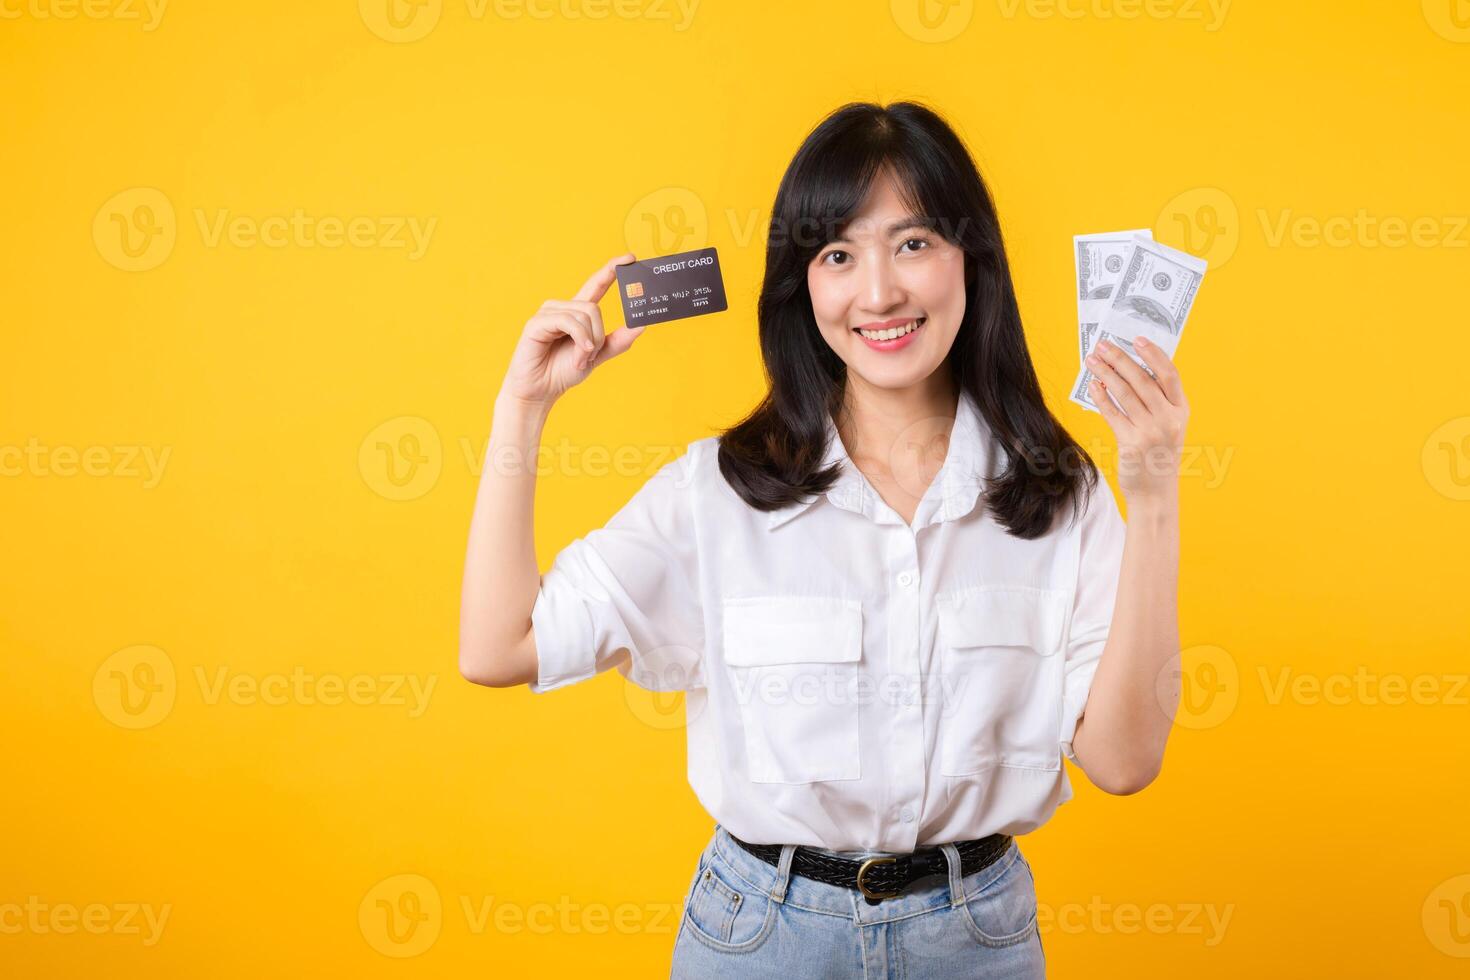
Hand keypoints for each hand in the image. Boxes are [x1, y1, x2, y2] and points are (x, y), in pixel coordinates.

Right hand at [498, 252, 642, 409]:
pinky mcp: (537, 322)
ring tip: (580, 359)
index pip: (596, 285)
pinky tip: (579, 353)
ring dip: (588, 342)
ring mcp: (548, 313)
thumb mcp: (597, 355)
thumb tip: (641, 325)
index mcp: (576, 313)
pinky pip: (568, 322)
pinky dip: (580, 339)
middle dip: (598, 335)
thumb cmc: (563, 371)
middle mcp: (562, 308)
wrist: (541, 391)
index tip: (630, 258)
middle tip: (590, 355)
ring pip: (584, 315)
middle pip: (594, 308)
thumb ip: (618, 341)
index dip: (611, 270)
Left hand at [1084, 336, 1189, 500]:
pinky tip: (1092, 385)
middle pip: (1142, 381)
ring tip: (1092, 360)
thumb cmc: (1159, 454)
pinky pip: (1112, 414)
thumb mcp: (1169, 426)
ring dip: (1105, 373)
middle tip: (1103, 345)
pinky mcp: (1130, 443)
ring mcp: (1150, 432)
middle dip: (1120, 359)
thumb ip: (1157, 401)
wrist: (1155, 492)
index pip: (1170, 375)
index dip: (1154, 355)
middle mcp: (1168, 420)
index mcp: (1181, 411)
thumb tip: (1129, 369)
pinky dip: (1100, 397)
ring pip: (1124, 394)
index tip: (1137, 339)